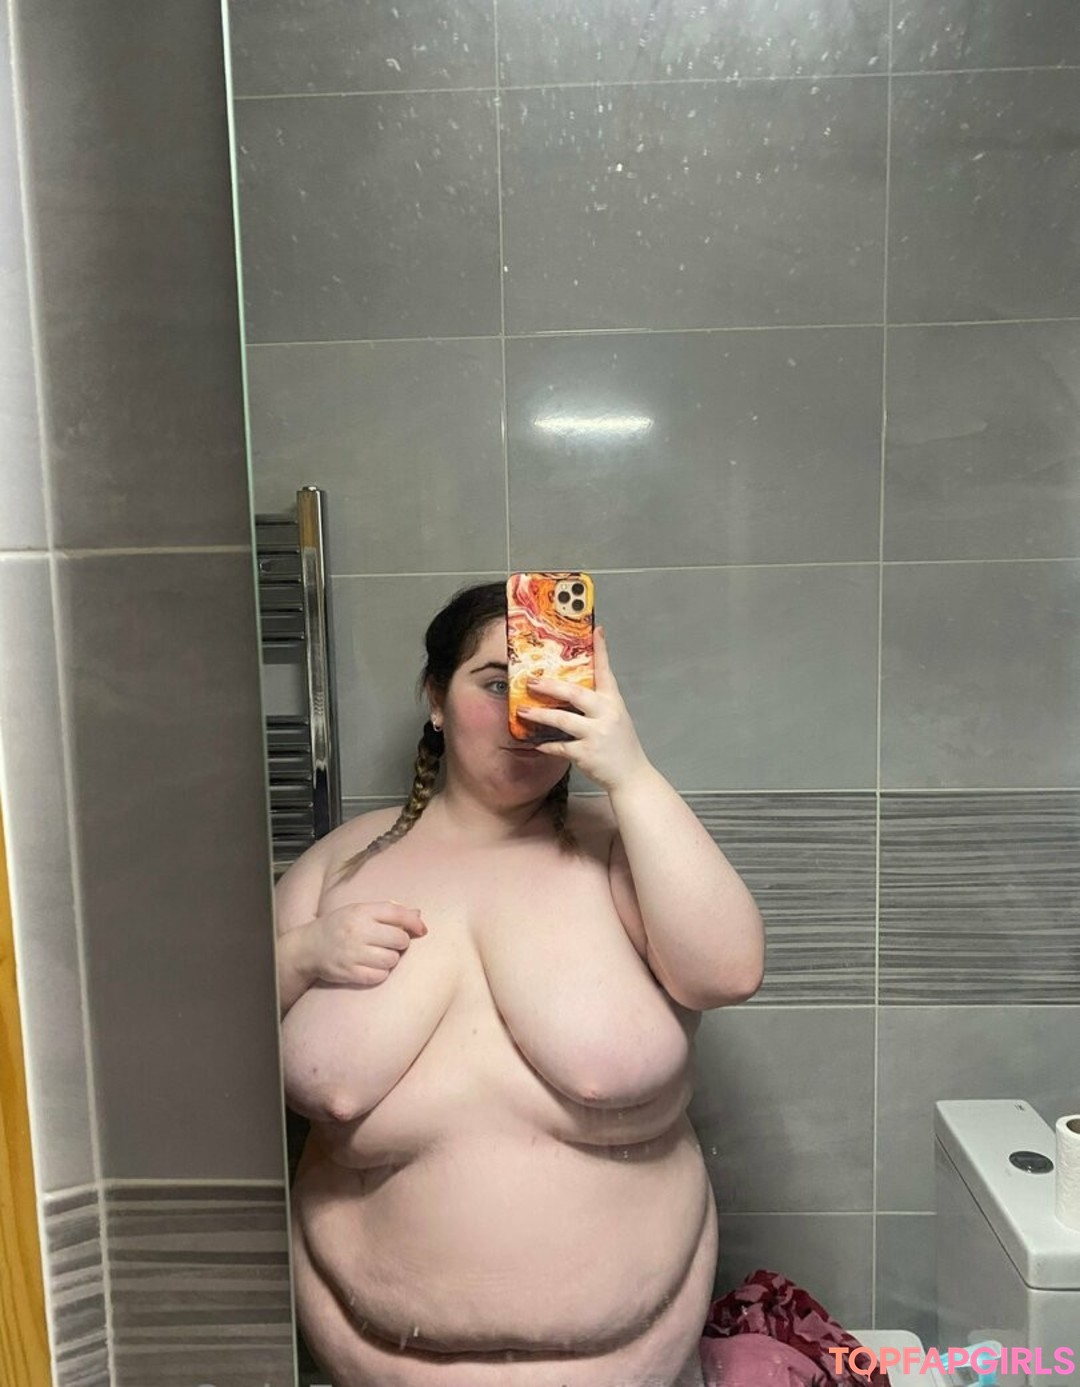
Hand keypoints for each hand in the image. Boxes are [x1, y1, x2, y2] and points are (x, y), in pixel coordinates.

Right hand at [302, 901, 426, 987]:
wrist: (307, 948)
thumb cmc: (339, 927)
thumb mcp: (359, 911)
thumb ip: (387, 911)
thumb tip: (418, 914)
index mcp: (361, 911)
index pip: (397, 913)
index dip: (414, 922)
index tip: (422, 930)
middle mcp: (357, 930)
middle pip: (399, 939)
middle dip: (401, 943)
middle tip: (392, 944)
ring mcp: (352, 952)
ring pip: (392, 959)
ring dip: (391, 959)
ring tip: (380, 955)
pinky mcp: (349, 972)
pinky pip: (380, 976)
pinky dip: (381, 973)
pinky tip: (372, 967)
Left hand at [519, 625, 651, 793]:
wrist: (632, 777)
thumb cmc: (621, 746)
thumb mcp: (615, 718)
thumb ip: (598, 703)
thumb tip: (570, 689)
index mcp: (614, 702)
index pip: (606, 671)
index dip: (601, 649)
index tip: (596, 630)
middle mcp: (607, 714)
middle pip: (575, 693)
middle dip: (550, 685)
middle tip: (531, 680)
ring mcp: (597, 734)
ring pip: (562, 719)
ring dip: (540, 714)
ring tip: (523, 710)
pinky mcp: (586, 754)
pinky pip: (560, 746)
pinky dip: (546, 745)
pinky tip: (536, 743)